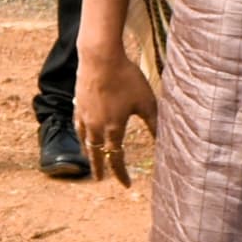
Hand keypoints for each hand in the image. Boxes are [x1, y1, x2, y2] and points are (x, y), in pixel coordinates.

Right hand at [74, 34, 154, 183]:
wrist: (100, 57)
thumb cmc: (126, 77)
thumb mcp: (146, 101)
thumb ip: (154, 123)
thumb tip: (164, 141)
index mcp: (113, 129)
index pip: (116, 158)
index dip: (121, 173)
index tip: (125, 184)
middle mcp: (96, 126)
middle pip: (96, 153)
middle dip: (100, 167)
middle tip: (99, 178)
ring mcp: (84, 115)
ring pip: (84, 140)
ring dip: (88, 152)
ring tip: (89, 158)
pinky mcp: (78, 102)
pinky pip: (77, 124)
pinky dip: (80, 133)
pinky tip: (82, 131)